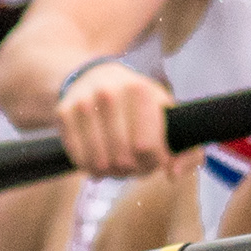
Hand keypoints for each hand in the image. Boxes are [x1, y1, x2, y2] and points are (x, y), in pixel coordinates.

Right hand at [56, 61, 172, 176]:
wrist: (93, 77)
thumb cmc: (136, 103)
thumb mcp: (167, 114)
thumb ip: (188, 149)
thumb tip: (172, 174)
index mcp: (139, 89)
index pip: (147, 148)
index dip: (153, 162)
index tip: (154, 157)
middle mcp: (108, 93)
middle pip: (123, 159)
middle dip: (132, 169)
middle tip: (134, 162)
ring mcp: (82, 103)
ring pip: (99, 164)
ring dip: (111, 172)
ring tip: (117, 160)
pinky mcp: (63, 114)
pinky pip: (78, 160)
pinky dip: (90, 168)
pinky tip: (98, 157)